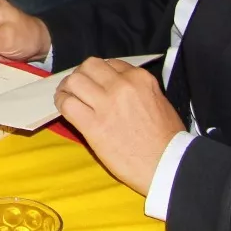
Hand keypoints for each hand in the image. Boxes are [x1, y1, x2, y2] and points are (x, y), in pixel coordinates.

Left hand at [53, 57, 184, 194]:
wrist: (168, 167)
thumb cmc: (167, 139)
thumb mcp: (160, 102)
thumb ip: (138, 89)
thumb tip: (118, 87)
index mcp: (140, 79)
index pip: (110, 63)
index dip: (101, 73)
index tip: (97, 83)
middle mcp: (122, 85)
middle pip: (89, 66)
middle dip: (82, 74)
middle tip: (79, 86)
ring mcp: (106, 104)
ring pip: (74, 81)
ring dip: (68, 87)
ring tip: (68, 95)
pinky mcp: (93, 125)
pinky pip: (67, 104)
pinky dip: (62, 103)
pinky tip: (65, 108)